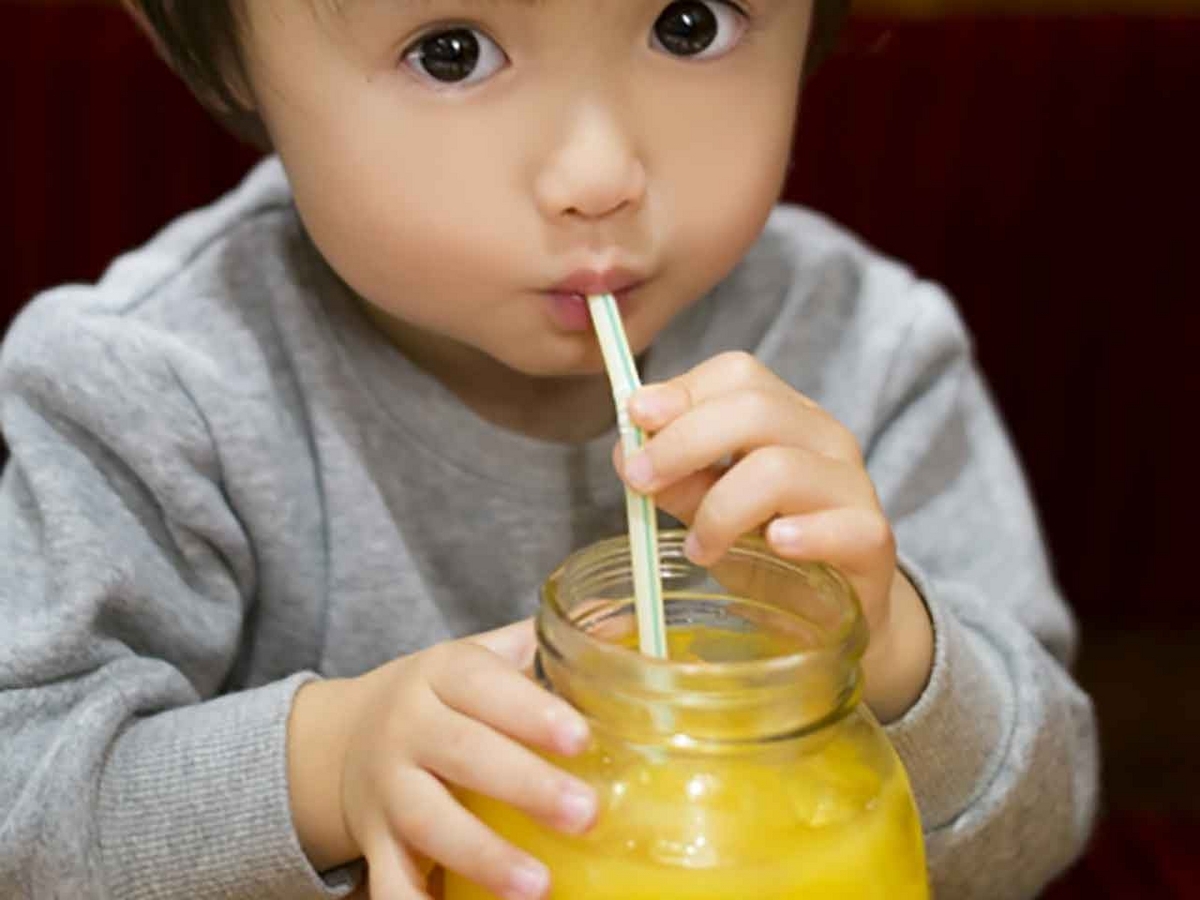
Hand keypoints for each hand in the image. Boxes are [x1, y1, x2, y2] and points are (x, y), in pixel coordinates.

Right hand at [287, 620, 596, 899]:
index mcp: (443, 674)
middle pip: (463, 753)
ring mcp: (388, 788)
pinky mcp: (375, 842)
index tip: (580, 737)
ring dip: (482, 856)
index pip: (484, 685)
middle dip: (525, 786)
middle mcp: (410, 728)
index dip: (531, 711)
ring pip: (428, 822)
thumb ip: (545, 642)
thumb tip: (626, 624)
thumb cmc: (444, 697)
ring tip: (538, 886)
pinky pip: (389, 880)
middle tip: (585, 813)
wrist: (345, 737)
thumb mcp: (483, 655)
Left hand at [616, 352, 932, 721]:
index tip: (634, 418)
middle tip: (641, 482)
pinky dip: (803, 534)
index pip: (737, 373)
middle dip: (684, 442)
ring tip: (700, 549)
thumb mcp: (708, 509)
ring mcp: (852, 486)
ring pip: (782, 468)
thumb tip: (629, 453)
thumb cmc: (766, 553)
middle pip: (755, 409)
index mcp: (783, 415)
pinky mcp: (873, 540)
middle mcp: (823, 438)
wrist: (836, 611)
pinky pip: (843, 526)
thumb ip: (674, 480)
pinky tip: (775, 545)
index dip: (681, 391)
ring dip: (722, 508)